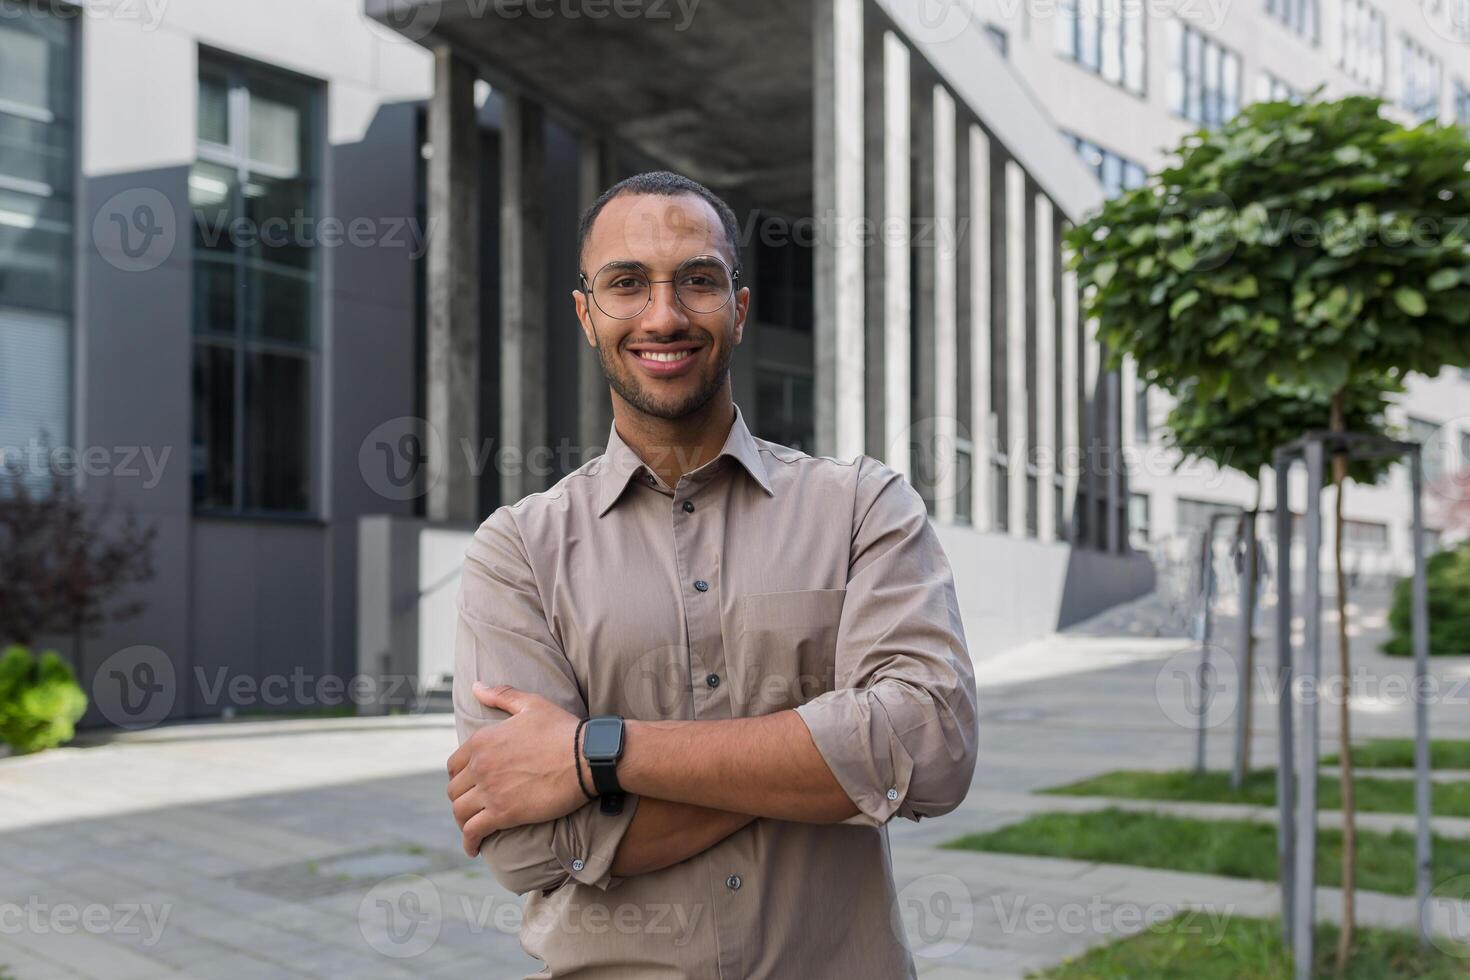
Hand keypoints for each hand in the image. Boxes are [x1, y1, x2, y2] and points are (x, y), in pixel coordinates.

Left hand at [446, 684, 585, 856]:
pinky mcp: (504, 813)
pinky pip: (474, 831)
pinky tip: (474, 848)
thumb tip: (476, 686)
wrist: (588, 757)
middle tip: (473, 807)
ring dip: (463, 821)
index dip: (459, 777)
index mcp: (483, 740)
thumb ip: (501, 695)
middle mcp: (480, 765)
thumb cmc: (564, 729)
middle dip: (461, 800)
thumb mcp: (532, 705)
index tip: (468, 786)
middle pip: (454, 790)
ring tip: (472, 828)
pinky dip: (470, 841)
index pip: (454, 765)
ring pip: (460, 812)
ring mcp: (491, 790)